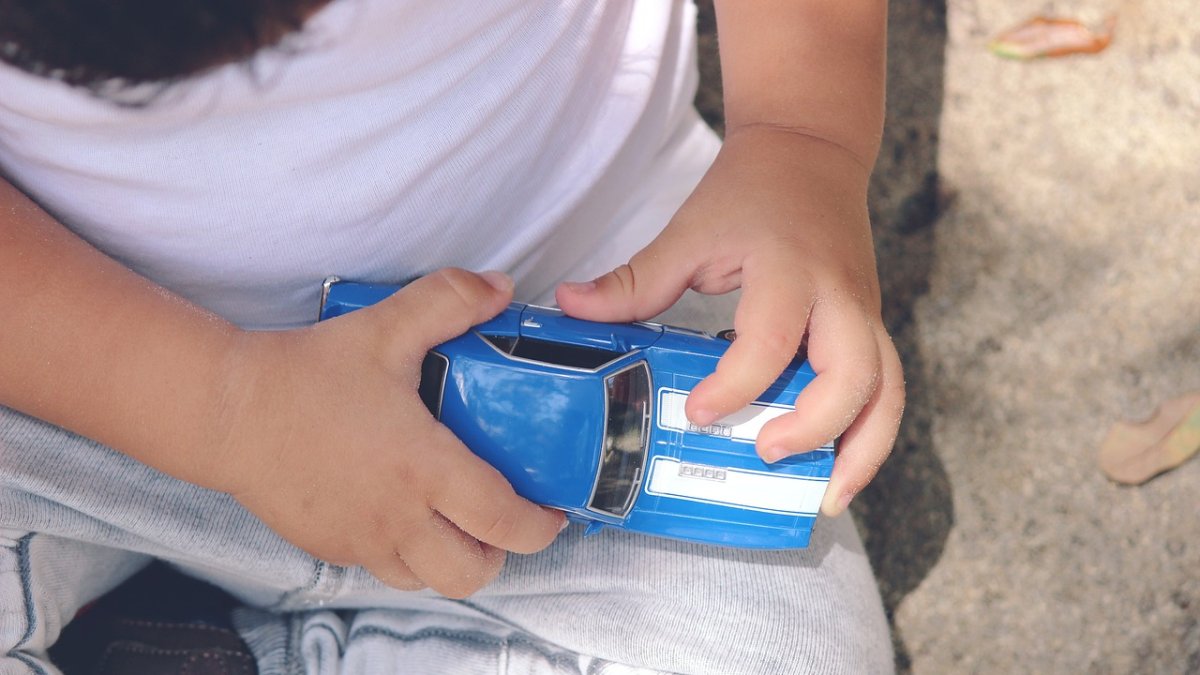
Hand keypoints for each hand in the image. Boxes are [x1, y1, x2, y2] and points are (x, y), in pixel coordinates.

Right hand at [206, 269, 564, 597]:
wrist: (227, 411)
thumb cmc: (305, 374)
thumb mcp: (385, 328)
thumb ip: (449, 301)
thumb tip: (500, 288)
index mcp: (424, 469)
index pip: (503, 521)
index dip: (540, 525)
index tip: (552, 509)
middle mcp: (400, 517)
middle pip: (474, 572)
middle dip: (502, 552)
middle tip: (505, 517)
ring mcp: (363, 539)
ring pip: (430, 580)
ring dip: (455, 558)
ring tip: (460, 520)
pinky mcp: (332, 546)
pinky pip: (386, 570)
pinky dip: (410, 555)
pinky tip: (407, 513)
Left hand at [557, 126, 904, 515]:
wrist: (812, 150)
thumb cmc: (750, 190)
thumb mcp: (689, 229)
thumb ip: (635, 279)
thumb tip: (569, 306)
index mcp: (788, 269)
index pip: (771, 340)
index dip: (737, 386)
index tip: (700, 413)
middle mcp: (838, 296)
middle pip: (854, 374)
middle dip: (814, 427)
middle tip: (763, 452)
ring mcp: (864, 311)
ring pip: (887, 389)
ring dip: (863, 449)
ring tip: (826, 498)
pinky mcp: (871, 324)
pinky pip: (887, 386)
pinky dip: (870, 432)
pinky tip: (839, 469)